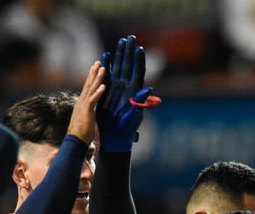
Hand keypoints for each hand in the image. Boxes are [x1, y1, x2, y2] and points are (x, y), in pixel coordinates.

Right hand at [66, 61, 105, 144]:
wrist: (75, 141)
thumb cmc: (82, 133)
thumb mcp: (87, 119)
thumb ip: (89, 112)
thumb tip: (92, 111)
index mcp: (82, 103)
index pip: (87, 87)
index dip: (92, 77)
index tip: (95, 68)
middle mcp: (82, 101)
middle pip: (88, 84)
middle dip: (94, 72)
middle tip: (99, 61)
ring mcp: (83, 105)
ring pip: (91, 88)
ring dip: (98, 78)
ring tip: (103, 68)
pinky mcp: (86, 111)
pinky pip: (93, 100)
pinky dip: (98, 92)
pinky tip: (104, 85)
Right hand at [96, 35, 151, 151]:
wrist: (115, 134)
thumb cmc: (127, 127)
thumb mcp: (135, 114)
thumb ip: (140, 101)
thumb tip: (148, 88)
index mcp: (135, 91)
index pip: (138, 71)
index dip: (139, 60)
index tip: (139, 48)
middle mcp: (127, 86)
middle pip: (129, 65)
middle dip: (129, 51)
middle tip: (130, 37)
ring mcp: (118, 87)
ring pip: (119, 67)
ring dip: (120, 54)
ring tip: (121, 41)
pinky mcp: (108, 90)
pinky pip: (107, 75)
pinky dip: (107, 65)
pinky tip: (106, 55)